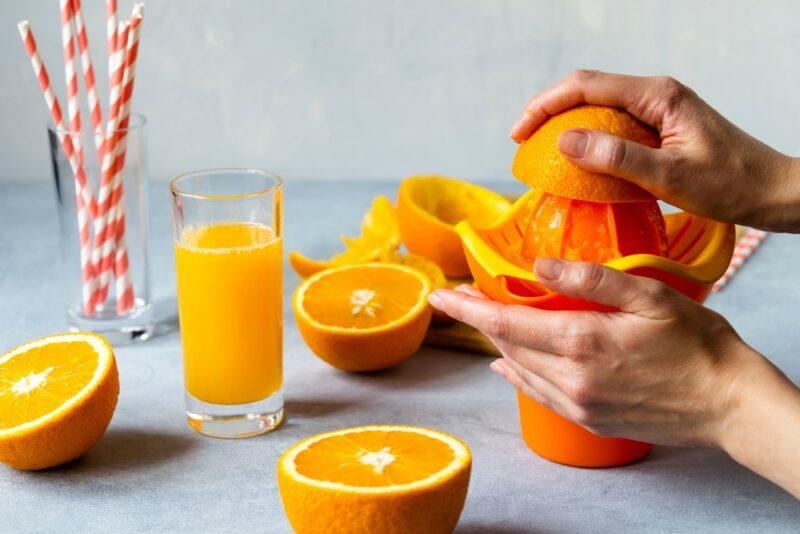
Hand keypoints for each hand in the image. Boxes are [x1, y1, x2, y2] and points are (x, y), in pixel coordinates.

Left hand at [427, 258, 765, 447]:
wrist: (729, 402)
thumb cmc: (697, 344)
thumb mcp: (648, 296)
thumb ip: (590, 279)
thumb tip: (537, 268)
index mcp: (580, 342)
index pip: (504, 323)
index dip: (466, 309)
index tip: (438, 296)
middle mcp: (570, 379)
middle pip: (507, 346)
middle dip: (479, 319)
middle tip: (462, 297)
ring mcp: (578, 404)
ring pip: (520, 369)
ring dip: (498, 344)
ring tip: (484, 320)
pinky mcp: (589, 419)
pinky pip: (538, 394)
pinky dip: (518, 375)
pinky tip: (507, 366)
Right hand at [509, 70, 799, 231]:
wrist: (771, 190)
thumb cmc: (730, 184)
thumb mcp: (670, 176)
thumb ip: (618, 158)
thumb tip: (564, 142)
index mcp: (658, 95)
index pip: (586, 85)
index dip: (545, 106)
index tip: (519, 135)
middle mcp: (655, 94)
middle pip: (587, 91)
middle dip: (549, 113)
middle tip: (522, 145)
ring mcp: (658, 110)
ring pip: (598, 108)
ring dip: (566, 126)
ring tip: (540, 154)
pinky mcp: (659, 128)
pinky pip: (613, 126)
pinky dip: (588, 141)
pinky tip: (576, 163)